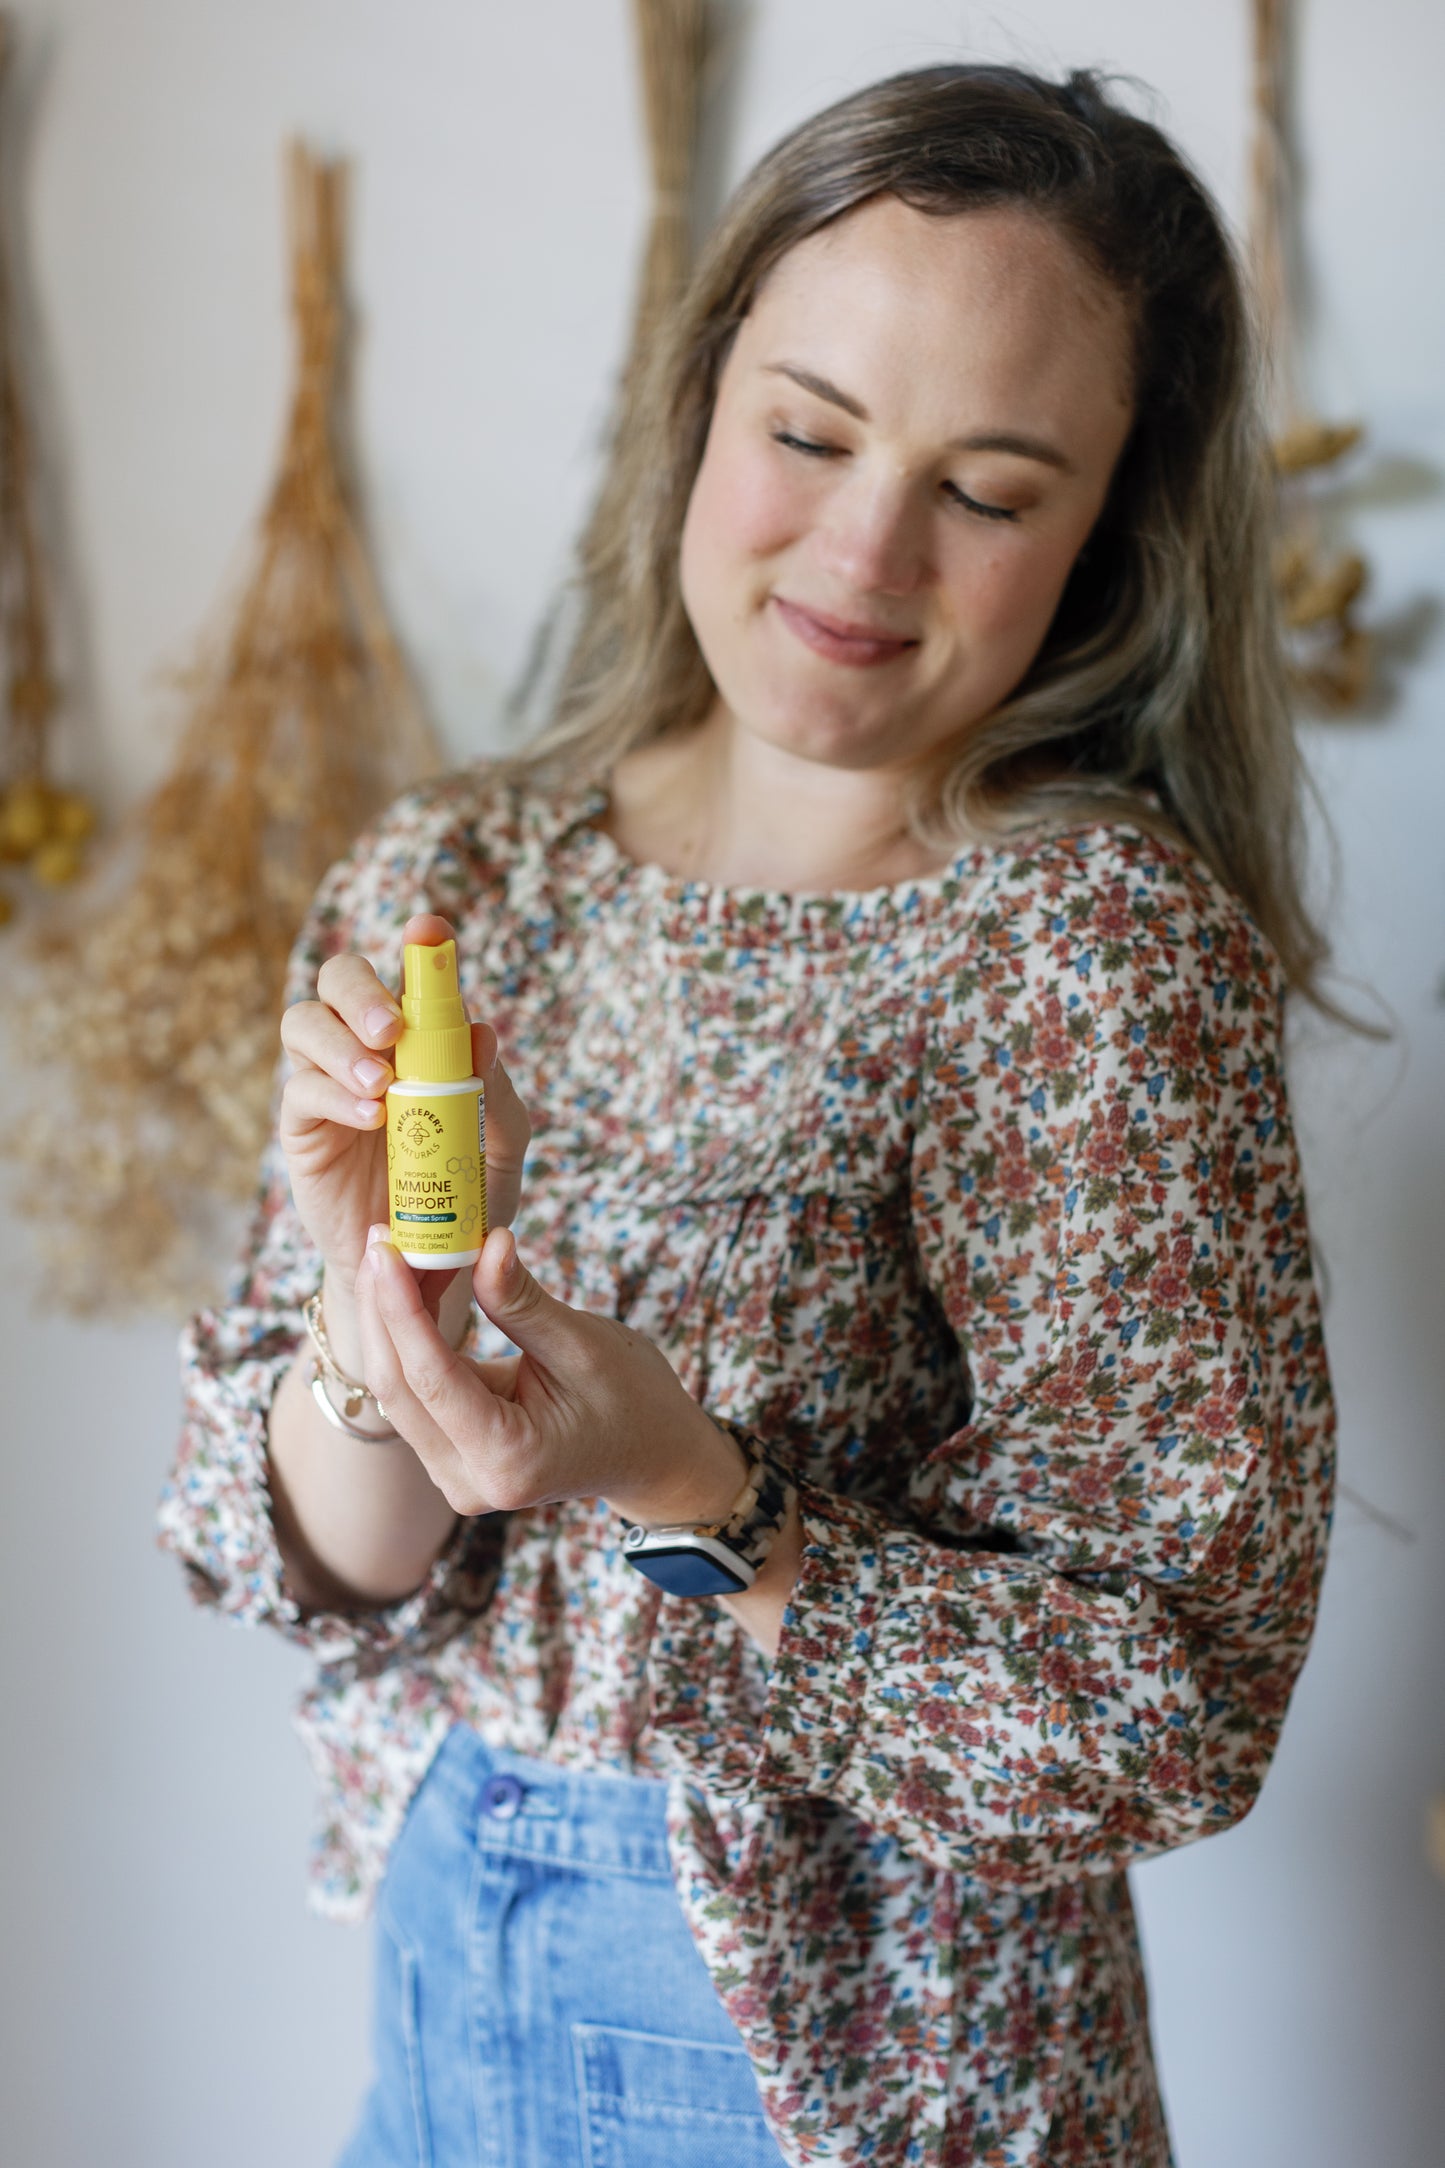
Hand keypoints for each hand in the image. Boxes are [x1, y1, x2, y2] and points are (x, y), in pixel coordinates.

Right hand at [277, 912, 531, 1296]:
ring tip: (381, 1089)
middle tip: (392, 1031)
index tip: (428, 929)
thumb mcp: (499, 1149)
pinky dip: (333, 1094)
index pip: (409, 976)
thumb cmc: (464, 1198)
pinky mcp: (302, 1126)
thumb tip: (484, 1030)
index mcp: (418, 1039)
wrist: (422, 1267)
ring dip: (341, 1044)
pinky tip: (368, 1118)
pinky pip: (300, 1089)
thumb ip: (496, 1094)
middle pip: (338, 979)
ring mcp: (327, 1081)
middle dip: (362, 992)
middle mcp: (366, 1047)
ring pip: (304, 1023)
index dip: (418, 946)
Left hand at [353, 1221, 747, 1526]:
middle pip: (399, 1388)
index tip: (388, 1247)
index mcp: (507, 1459)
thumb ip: (522, 1301)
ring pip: (399, 1390)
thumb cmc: (632, 1400)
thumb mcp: (584, 1345)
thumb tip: (486, 1242)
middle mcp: (468, 1479)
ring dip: (391, 1320)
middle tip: (382, 1237)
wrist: (652, 1453)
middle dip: (383, 1309)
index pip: (431, 1378)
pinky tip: (413, 1287)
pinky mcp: (451, 1456)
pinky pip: (416, 1393)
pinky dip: (411, 1339)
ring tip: (398, 1252)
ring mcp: (455, 1475)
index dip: (401, 1309)